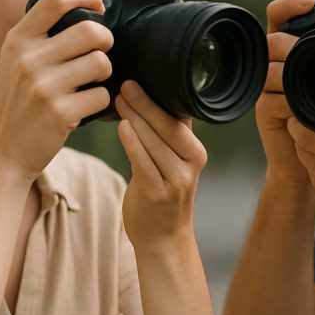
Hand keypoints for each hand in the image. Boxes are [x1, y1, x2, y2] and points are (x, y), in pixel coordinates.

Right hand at [0, 0, 113, 180]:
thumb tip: (85, 10)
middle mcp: (28, 59)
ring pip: (101, 62)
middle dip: (105, 41)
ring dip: (105, 73)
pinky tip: (83, 107)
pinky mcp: (60, 112)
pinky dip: (100, 101)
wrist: (2, 151)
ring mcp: (44, 86)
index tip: (99, 4)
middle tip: (100, 52)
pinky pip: (102, 95)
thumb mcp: (15, 60)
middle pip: (91, 31)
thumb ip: (41, 36)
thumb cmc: (17, 103)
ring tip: (90, 82)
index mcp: (18, 39)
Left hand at [115, 81, 207, 248]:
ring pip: (154, 141)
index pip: (180, 118)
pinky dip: (133, 142)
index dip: (161, 97)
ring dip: (135, 117)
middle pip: (168, 127)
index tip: (142, 77)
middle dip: (146, 103)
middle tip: (126, 83)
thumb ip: (169, 134)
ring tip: (119, 99)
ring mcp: (176, 180)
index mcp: (195, 152)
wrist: (163, 237)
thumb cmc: (163, 191)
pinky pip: (143, 162)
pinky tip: (122, 126)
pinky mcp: (156, 193)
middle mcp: (191, 164)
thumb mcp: (174, 161)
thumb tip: (154, 95)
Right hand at [256, 0, 314, 186]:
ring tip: (311, 78)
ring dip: (291, 72)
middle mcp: (275, 63)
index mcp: (291, 48)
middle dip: (292, 42)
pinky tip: (304, 105)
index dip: (290, 5)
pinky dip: (290, 102)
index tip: (310, 0)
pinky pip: (272, 100)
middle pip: (273, 40)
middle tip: (310, 48)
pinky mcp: (264, 111)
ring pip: (271, 69)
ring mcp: (267, 88)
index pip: (280, 15)